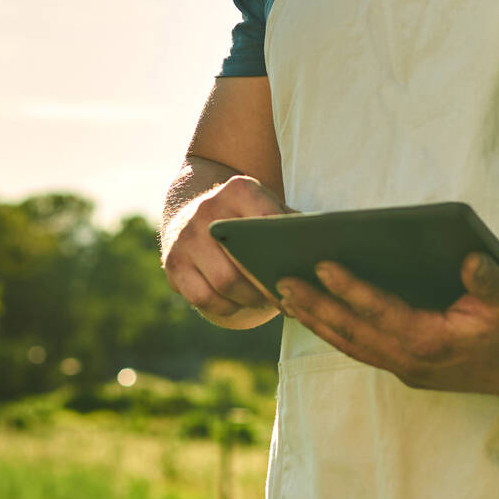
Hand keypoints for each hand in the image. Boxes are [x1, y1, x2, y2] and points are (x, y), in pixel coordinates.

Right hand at [162, 175, 293, 327]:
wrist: (191, 211)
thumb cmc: (243, 217)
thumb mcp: (266, 206)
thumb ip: (290, 224)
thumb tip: (326, 250)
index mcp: (238, 190)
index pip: (268, 223)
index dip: (287, 251)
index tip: (303, 271)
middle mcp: (207, 210)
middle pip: (244, 261)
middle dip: (269, 285)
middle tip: (287, 297)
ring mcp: (186, 238)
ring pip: (224, 283)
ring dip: (250, 299)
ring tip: (266, 301)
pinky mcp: (173, 265)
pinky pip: (204, 299)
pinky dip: (227, 307)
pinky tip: (240, 303)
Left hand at [277, 252, 498, 396]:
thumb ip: (489, 281)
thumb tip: (469, 259)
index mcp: (433, 341)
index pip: (381, 312)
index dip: (350, 289)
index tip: (321, 264)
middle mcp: (412, 361)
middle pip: (352, 332)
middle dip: (315, 306)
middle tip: (280, 278)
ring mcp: (406, 369)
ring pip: (350, 344)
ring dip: (316, 321)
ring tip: (284, 294)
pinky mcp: (405, 369)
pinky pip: (360, 349)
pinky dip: (334, 331)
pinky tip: (314, 312)